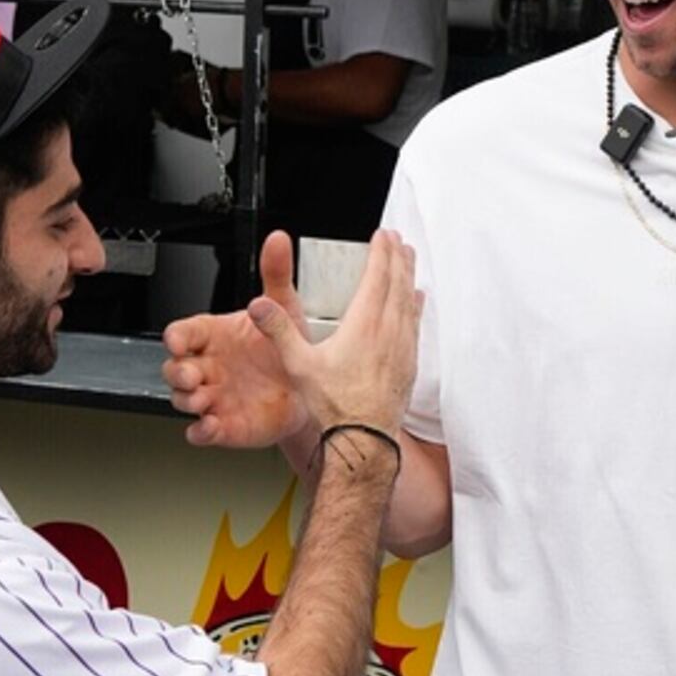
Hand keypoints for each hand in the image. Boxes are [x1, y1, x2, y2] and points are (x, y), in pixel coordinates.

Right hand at [162, 231, 310, 447]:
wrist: (308, 391)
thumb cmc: (286, 348)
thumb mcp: (284, 307)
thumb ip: (275, 274)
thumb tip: (278, 239)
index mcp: (214, 335)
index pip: (182, 332)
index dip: (177, 336)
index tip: (179, 339)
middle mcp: (207, 366)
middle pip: (174, 368)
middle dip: (177, 371)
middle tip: (192, 373)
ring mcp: (212, 396)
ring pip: (182, 399)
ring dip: (187, 400)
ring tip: (202, 399)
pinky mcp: (223, 425)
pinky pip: (202, 431)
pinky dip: (201, 431)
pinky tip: (208, 427)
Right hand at [247, 229, 419, 439]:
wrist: (365, 439)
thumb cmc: (335, 405)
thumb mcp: (299, 365)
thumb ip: (279, 331)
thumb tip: (259, 306)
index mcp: (364, 325)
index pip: (377, 276)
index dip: (380, 252)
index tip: (382, 236)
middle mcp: (389, 331)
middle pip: (398, 282)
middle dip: (398, 257)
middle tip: (397, 240)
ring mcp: (403, 347)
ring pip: (410, 301)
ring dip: (409, 276)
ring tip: (409, 260)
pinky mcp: (410, 363)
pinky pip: (416, 323)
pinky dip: (416, 304)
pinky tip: (417, 300)